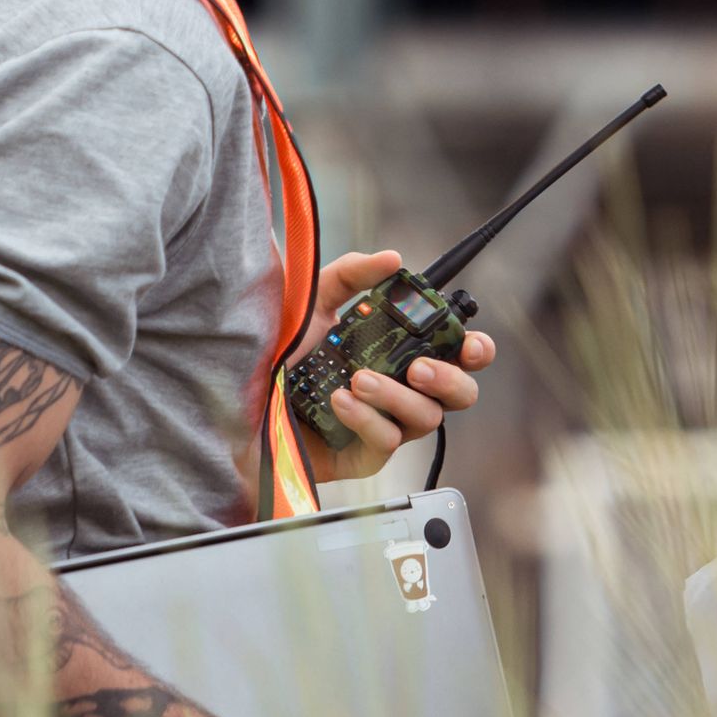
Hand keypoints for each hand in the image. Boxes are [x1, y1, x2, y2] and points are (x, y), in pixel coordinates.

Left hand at [293, 250, 496, 484]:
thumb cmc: (281, 352)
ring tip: (359, 379)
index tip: (469, 344)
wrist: (240, 398)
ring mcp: (386, 426)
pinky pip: (385, 443)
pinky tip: (340, 401)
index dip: (476, 350)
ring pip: (425, 419)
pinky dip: (367, 419)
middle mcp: (402, 390)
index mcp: (402, 352)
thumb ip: (351, 274)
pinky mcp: (364, 456)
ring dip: (396, 396)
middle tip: (418, 367)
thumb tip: (394, 259)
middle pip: (460, 395)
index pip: (459, 355)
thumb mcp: (313, 302)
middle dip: (449, 380)